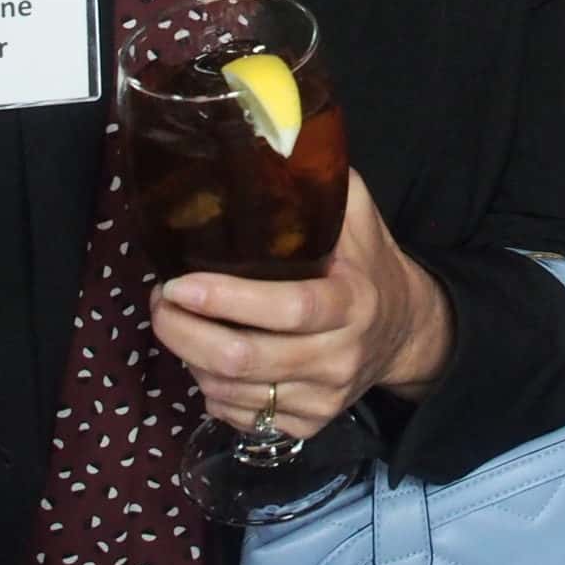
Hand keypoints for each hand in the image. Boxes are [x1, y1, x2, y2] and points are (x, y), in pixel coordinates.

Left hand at [149, 170, 453, 439]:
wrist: (405, 329)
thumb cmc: (368, 263)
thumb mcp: (358, 215)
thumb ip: (320, 183)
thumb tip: (270, 138)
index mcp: (350, 302)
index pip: (287, 309)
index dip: (227, 300)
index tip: (179, 282)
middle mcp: (338, 356)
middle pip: (247, 361)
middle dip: (185, 334)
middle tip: (159, 302)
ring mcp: (324, 399)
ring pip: (236, 394)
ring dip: (190, 361)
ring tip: (175, 325)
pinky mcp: (308, 426)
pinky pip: (243, 419)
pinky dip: (210, 392)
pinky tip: (204, 361)